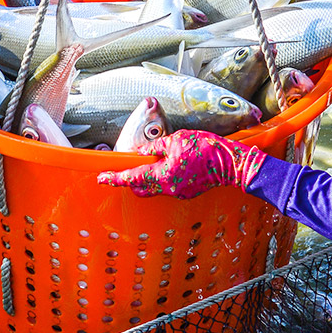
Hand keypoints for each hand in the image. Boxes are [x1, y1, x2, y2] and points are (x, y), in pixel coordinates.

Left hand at [97, 130, 270, 198]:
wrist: (230, 164)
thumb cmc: (205, 148)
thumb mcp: (177, 139)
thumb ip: (155, 147)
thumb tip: (140, 151)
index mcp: (163, 174)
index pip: (132, 177)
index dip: (114, 178)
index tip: (101, 178)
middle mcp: (168, 188)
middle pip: (140, 188)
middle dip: (130, 180)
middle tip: (125, 169)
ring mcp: (178, 193)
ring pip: (154, 188)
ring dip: (148, 178)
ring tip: (152, 162)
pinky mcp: (187, 193)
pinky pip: (168, 187)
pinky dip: (163, 178)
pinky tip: (172, 166)